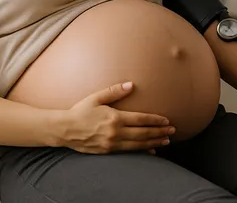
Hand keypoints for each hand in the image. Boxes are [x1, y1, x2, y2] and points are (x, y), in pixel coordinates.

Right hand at [59, 82, 174, 153]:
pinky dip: (142, 151)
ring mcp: (112, 143)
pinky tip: (151, 150)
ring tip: (166, 140)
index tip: (166, 120)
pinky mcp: (108, 151)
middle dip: (159, 132)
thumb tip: (131, 85)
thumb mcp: (96, 97)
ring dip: (154, 142)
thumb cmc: (80, 111)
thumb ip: (114, 91)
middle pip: (143, 133)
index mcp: (114, 118)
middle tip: (172, 131)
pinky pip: (129, 152)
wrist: (64, 130)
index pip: (141, 119)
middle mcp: (115, 132)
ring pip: (138, 144)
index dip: (155, 120)